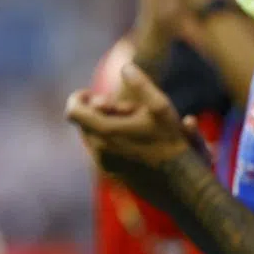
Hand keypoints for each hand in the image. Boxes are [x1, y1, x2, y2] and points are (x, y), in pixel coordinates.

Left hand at [65, 63, 191, 172]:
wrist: (181, 186)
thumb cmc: (173, 145)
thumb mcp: (161, 108)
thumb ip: (141, 84)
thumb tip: (126, 66)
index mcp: (105, 131)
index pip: (72, 111)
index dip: (78, 98)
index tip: (89, 93)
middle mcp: (98, 150)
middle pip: (82, 123)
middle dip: (95, 111)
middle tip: (118, 106)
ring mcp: (103, 164)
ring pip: (90, 137)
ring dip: (102, 125)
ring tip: (128, 122)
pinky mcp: (111, 174)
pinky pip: (99, 151)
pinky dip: (108, 140)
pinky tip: (130, 138)